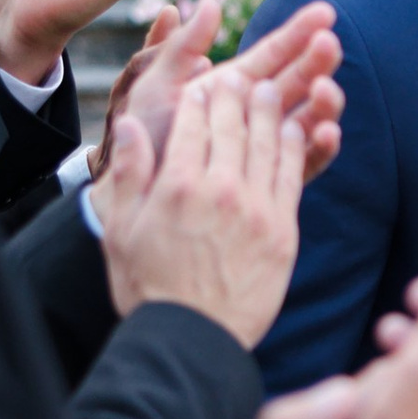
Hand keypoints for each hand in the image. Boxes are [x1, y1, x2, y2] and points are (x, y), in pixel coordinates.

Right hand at [95, 67, 306, 345]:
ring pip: (267, 144)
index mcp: (176, 186)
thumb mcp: (121, 231)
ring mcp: (256, 209)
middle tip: (241, 78)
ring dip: (271, 112)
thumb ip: (128, 175)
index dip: (200, 99)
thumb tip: (129, 126)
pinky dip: (295, 146)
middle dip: (237, 96)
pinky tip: (296, 129)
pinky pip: (292, 176)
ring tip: (271, 91)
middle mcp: (219, 190)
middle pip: (233, 126)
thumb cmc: (149, 289)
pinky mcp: (283, 231)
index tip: (205, 84)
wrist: (192, 340)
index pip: (192, 124)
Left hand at [96, 0, 344, 183]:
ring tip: (324, 89)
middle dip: (317, 62)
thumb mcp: (155, 84)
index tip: (324, 11)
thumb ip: (180, 46)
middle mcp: (254, 112)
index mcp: (232, 85)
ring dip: (323, 103)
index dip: (298, 32)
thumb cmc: (140, 135)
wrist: (132, 186)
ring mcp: (264, 145)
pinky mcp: (270, 181)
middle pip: (298, 82)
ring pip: (307, 120)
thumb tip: (211, 3)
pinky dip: (320, 147)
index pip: (273, 53)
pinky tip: (327, 133)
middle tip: (329, 45)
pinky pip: (303, 164)